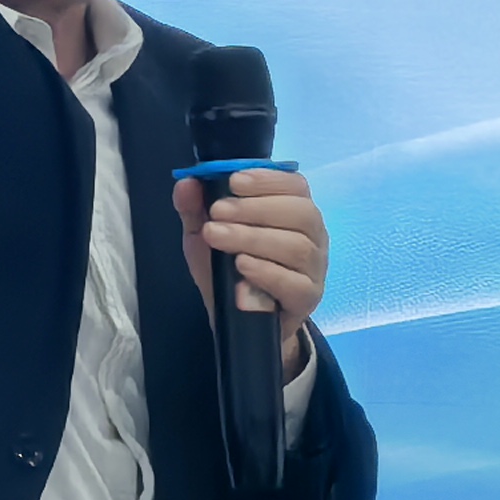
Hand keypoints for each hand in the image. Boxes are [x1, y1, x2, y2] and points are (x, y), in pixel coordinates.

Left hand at [173, 168, 325, 375]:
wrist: (236, 319)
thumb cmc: (228, 270)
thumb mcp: (204, 236)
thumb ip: (195, 209)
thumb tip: (186, 183)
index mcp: (293, 212)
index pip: (296, 185)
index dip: (268, 180)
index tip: (234, 181)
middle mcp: (312, 237)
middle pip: (301, 213)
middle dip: (255, 208)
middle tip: (217, 212)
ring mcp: (313, 269)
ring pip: (297, 246)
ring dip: (252, 237)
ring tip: (216, 236)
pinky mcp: (307, 298)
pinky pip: (295, 283)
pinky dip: (266, 271)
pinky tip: (241, 265)